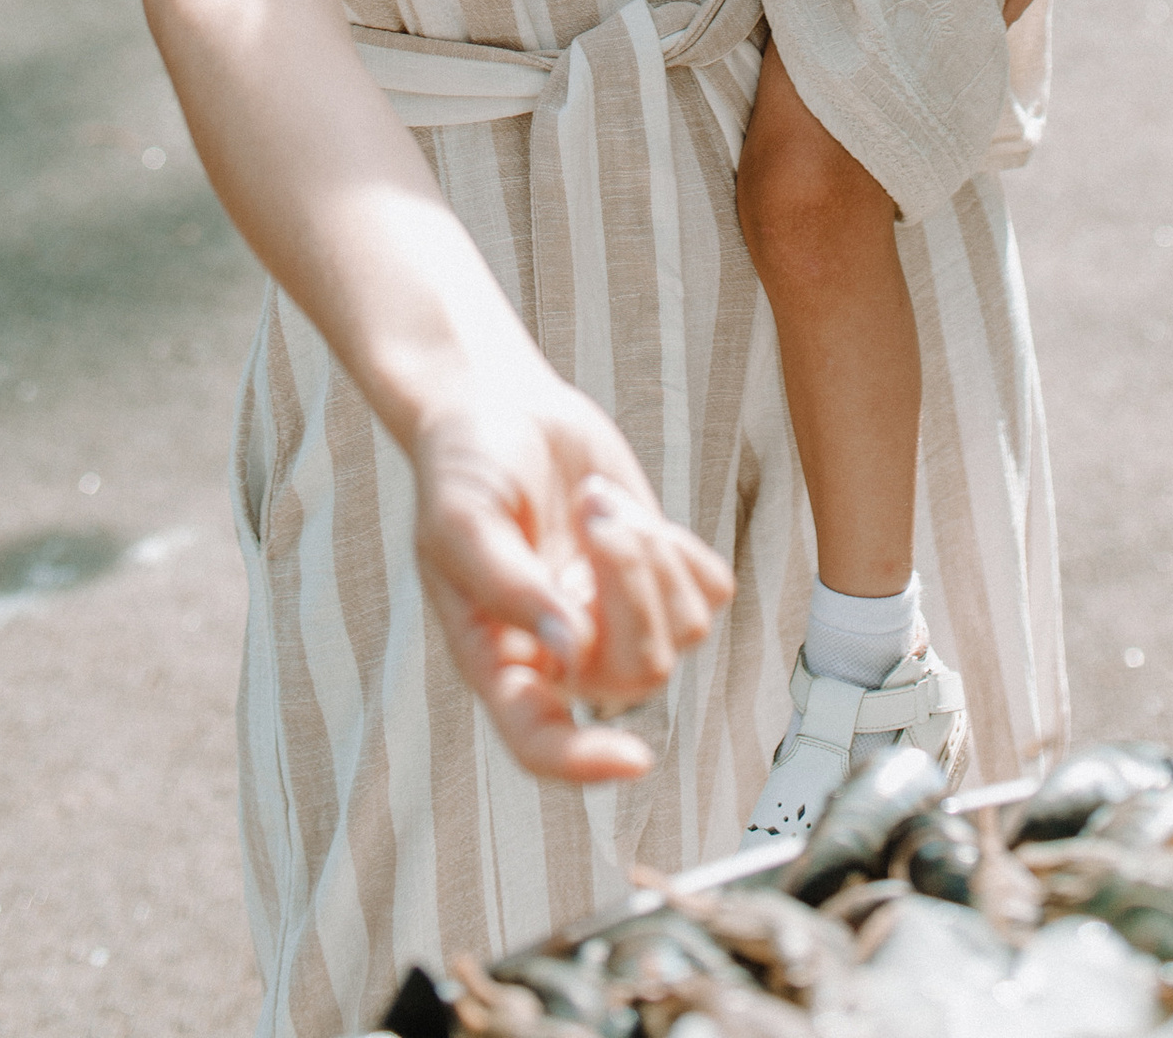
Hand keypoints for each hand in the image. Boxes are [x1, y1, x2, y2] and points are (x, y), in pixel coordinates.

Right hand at [411, 367, 732, 782]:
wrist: (501, 408)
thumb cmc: (464, 467)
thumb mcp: (462, 519)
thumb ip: (509, 588)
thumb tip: (571, 649)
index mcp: (501, 657)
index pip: (541, 740)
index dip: (583, 764)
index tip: (633, 759)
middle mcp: (566, 654)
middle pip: (637, 673)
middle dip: (628, 581)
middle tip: (589, 508)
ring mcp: (618, 618)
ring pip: (681, 633)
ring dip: (648, 552)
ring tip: (594, 502)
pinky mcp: (658, 577)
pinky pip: (710, 596)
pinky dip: (683, 551)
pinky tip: (633, 516)